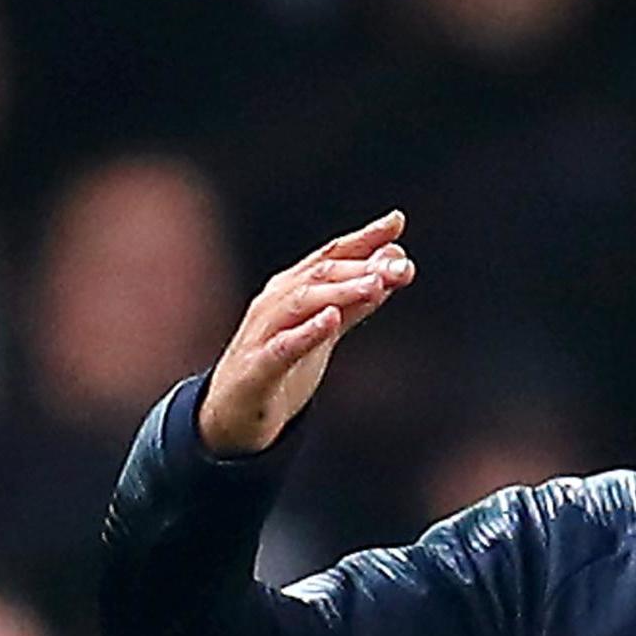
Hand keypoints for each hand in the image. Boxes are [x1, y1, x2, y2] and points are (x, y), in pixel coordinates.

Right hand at [200, 210, 415, 454]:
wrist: (234, 413)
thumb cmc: (281, 365)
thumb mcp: (325, 331)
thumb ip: (356, 303)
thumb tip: (391, 267)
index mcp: (292, 290)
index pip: (330, 256)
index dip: (363, 238)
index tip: (397, 222)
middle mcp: (276, 303)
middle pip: (320, 275)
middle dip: (362, 268)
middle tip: (401, 266)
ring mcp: (264, 333)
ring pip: (302, 303)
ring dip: (340, 292)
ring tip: (375, 284)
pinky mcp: (258, 368)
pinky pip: (283, 346)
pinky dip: (307, 331)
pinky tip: (331, 319)